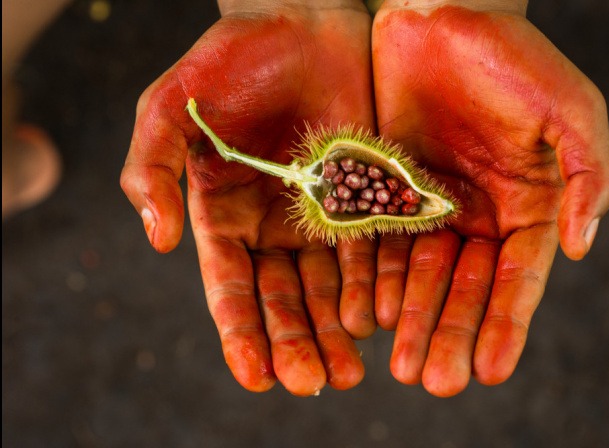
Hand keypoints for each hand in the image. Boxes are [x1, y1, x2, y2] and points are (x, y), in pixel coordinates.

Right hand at [120, 0, 375, 395]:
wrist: (300, 19)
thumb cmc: (228, 58)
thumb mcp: (169, 108)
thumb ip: (151, 172)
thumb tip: (156, 242)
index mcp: (223, 215)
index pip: (230, 287)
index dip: (241, 333)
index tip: (256, 377)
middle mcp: (272, 225)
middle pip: (284, 298)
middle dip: (296, 342)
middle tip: (313, 382)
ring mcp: (320, 213)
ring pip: (329, 285)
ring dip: (337, 329)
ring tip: (350, 369)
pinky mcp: (362, 194)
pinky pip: (369, 247)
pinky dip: (374, 283)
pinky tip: (380, 315)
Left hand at [371, 1, 608, 395]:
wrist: (443, 14)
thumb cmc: (514, 56)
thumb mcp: (569, 110)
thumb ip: (585, 176)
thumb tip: (582, 247)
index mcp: (526, 205)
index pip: (517, 278)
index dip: (505, 324)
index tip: (490, 370)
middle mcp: (478, 214)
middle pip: (464, 286)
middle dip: (451, 333)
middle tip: (437, 381)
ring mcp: (430, 205)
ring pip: (418, 273)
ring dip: (411, 318)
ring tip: (401, 363)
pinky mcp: (387, 188)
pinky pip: (380, 240)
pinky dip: (375, 276)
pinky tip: (368, 312)